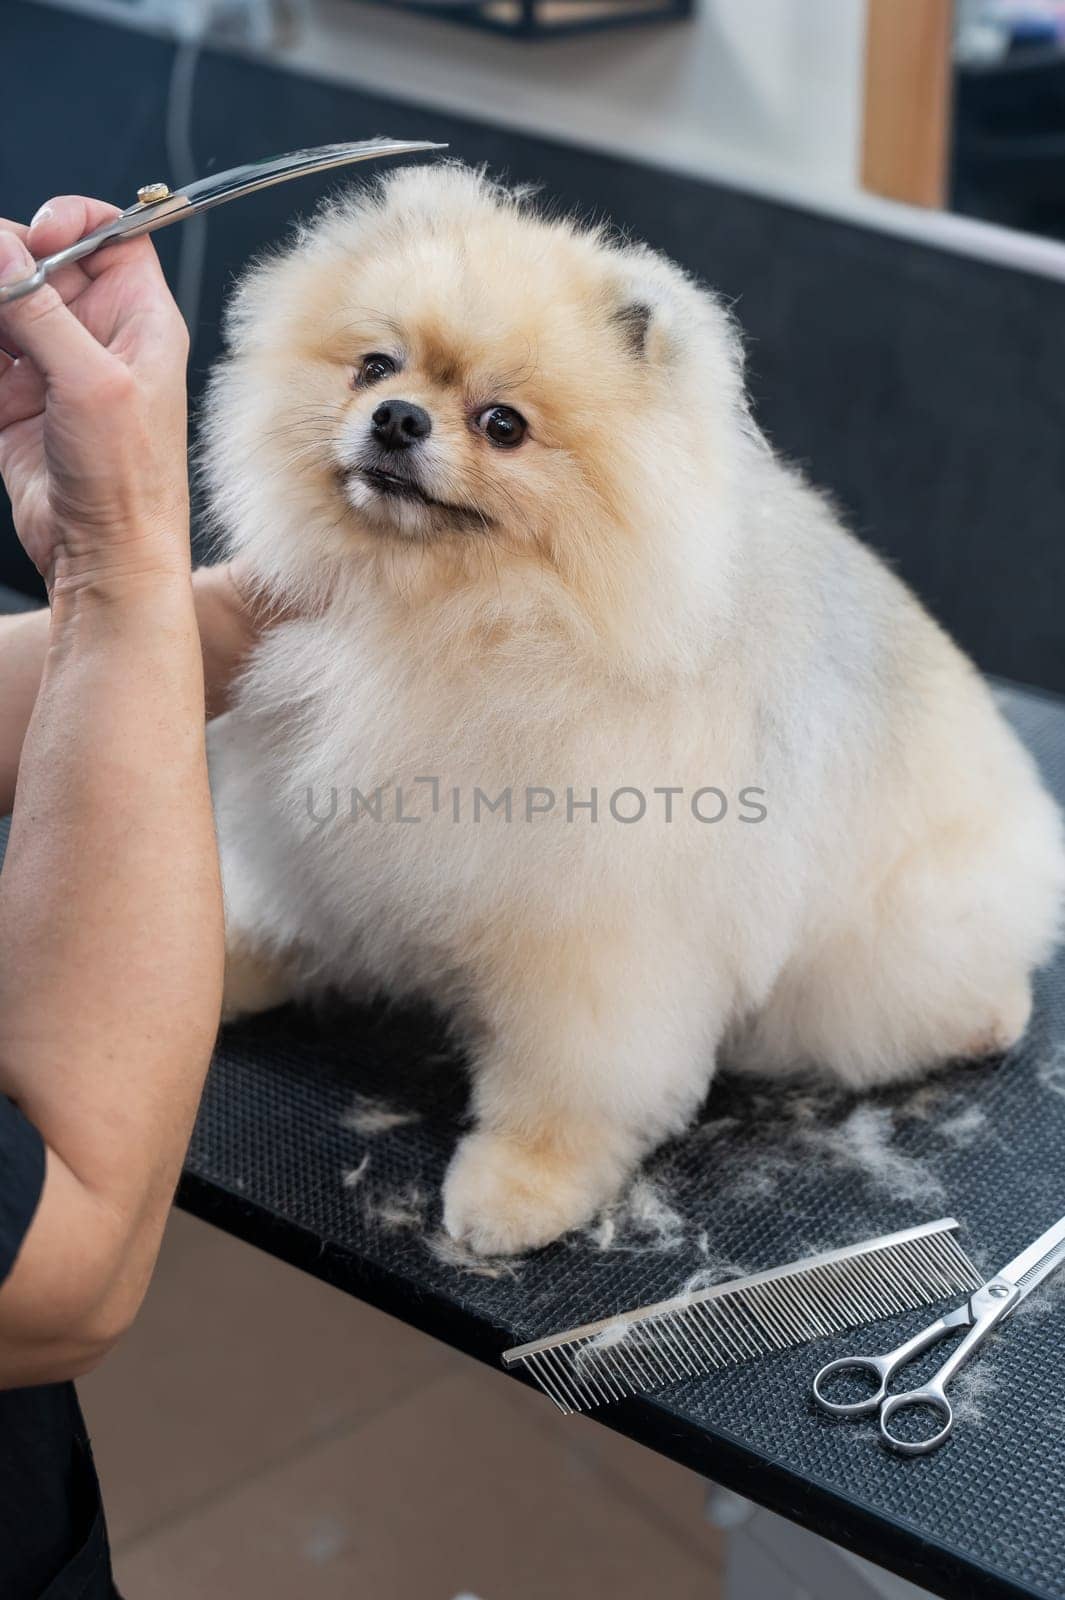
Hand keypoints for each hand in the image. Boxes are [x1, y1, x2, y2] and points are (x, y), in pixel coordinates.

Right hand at [0, 197, 189, 595]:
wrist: (105, 555)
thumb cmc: (129, 480)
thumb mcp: (92, 381)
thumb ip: (39, 308)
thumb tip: (0, 247)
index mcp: (139, 319)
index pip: (108, 235)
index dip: (67, 223)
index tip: (34, 238)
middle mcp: (99, 336)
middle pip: (39, 262)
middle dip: (3, 264)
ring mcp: (53, 367)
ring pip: (3, 304)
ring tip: (2, 351)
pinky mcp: (15, 399)